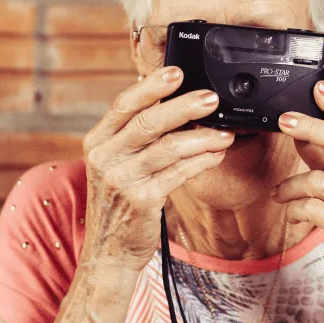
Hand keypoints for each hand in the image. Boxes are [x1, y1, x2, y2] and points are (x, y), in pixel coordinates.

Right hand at [81, 67, 233, 272]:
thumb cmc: (119, 201)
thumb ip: (136, 136)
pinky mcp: (143, 200)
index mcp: (98, 141)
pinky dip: (202, 161)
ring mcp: (122, 180)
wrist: (108, 250)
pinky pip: (180, 173)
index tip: (176, 72)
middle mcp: (106, 158)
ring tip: (225, 132)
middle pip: (149, 122)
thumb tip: (176, 104)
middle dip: (185, 107)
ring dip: (203, 137)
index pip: (124, 105)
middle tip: (212, 98)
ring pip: (170, 148)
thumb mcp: (116, 164)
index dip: (151, 87)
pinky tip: (216, 154)